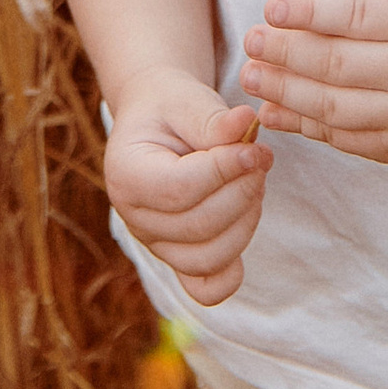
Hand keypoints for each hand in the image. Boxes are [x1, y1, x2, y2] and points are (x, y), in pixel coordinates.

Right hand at [101, 72, 271, 303]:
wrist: (159, 122)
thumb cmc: (172, 109)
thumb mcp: (187, 100)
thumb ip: (213, 119)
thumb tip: (245, 124)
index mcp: (126, 175)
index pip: (180, 189)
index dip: (225, 171)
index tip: (256, 149)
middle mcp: (134, 218)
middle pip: (198, 226)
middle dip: (242, 192)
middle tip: (261, 157)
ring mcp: (154, 244)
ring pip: (208, 258)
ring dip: (246, 220)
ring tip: (254, 181)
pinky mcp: (178, 259)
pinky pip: (205, 288)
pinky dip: (231, 271)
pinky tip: (244, 226)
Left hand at [241, 0, 387, 163]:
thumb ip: (354, 6)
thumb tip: (285, 15)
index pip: (357, 18)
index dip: (310, 13)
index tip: (272, 7)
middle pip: (340, 66)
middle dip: (286, 53)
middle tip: (251, 40)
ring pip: (334, 107)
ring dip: (284, 91)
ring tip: (250, 75)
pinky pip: (340, 137)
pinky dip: (301, 123)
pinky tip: (273, 107)